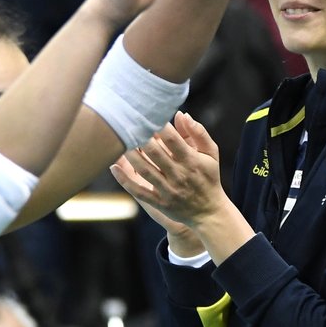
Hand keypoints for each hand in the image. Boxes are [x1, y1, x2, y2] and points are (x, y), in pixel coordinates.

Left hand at [119, 112, 229, 228]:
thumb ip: (199, 132)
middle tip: (129, 124)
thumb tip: (181, 114)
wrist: (208, 212)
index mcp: (191, 161)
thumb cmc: (209, 177)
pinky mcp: (159, 202)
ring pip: (144, 170)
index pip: (173, 140)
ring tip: (120, 141)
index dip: (159, 126)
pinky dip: (124, 180)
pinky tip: (114, 167)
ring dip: (130, 155)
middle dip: (141, 138)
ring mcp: (168, 190)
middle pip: (155, 153)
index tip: (149, 115)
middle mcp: (179, 175)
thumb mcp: (211, 154)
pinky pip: (138, 191)